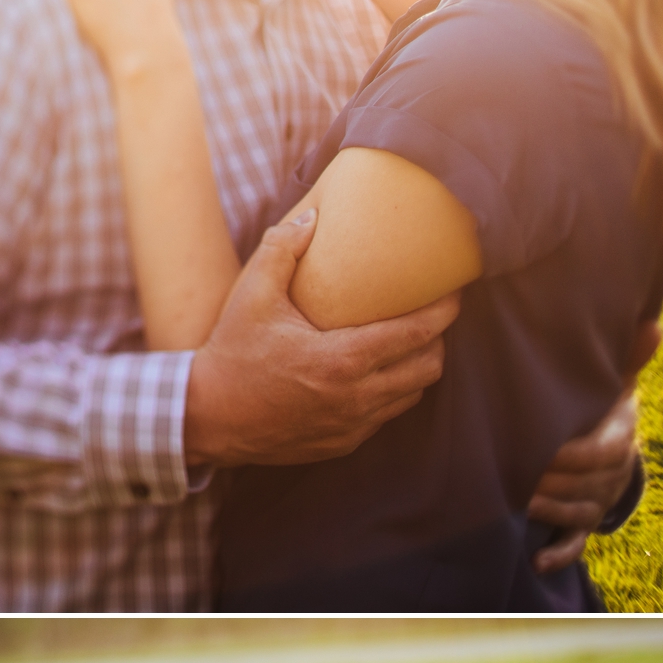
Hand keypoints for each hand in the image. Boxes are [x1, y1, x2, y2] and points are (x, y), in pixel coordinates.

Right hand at [184, 206, 456, 465]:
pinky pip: (383, 417)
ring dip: (415, 369)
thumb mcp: (251, 297)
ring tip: (405, 345)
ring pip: (410, 396)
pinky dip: (389, 394)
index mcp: (342, 360)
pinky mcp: (341, 444)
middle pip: (428, 368)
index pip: (417, 334)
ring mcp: (351, 426)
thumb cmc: (231, 355)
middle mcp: (355, 397)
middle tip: (429, 316)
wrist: (207, 419)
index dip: (444, 310)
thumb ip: (282, 250)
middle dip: (437, 340)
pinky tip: (374, 374)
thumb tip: (312, 217)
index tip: (454, 291)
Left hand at [527, 319, 661, 573]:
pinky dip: (558, 556)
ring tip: (518, 502)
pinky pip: (575, 546)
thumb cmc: (602, 410)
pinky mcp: (582, 526)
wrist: (606, 449)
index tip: (546, 449)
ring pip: (578, 513)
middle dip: (554, 481)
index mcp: (620, 441)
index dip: (576, 454)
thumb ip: (630, 359)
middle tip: (517, 475)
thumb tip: (655, 324)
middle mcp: (613, 476)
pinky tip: (536, 562)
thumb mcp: (615, 385)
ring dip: (551, 511)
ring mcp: (598, 503)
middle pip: (588, 485)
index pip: (606, 452)